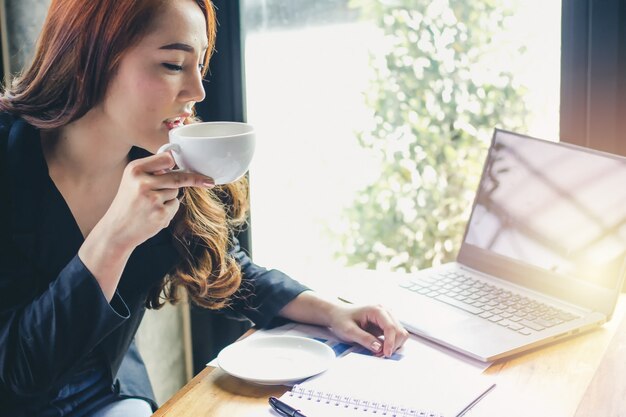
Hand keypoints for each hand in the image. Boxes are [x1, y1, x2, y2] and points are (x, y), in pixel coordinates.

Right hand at [99, 152, 213, 250]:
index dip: (177, 162)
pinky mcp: (160, 214)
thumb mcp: (132, 181)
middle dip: (195, 179)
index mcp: (135, 169)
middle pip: (178, 176)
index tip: (194, 160)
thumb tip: (179, 164)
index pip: (166, 159)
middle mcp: (143, 182)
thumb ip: (152, 171)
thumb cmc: (128, 204)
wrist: (116, 230)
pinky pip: (175, 205)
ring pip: (176, 192)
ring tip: (151, 205)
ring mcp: (152, 199)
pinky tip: (153, 215)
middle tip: (209, 181)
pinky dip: (169, 210)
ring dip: (169, 197)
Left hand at [327, 303, 408, 356]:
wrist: (337, 315)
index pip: (391, 327)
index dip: (391, 343)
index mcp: (377, 310)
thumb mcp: (349, 331)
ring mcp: (387, 318)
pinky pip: (396, 336)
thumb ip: (364, 339)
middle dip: (392, 346)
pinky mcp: (386, 325)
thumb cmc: (341, 320)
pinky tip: (380, 349)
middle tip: (379, 355)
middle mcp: (385, 312)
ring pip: (400, 334)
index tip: (385, 354)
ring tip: (378, 352)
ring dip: (393, 346)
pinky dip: (391, 345)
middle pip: (399, 331)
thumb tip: (379, 348)